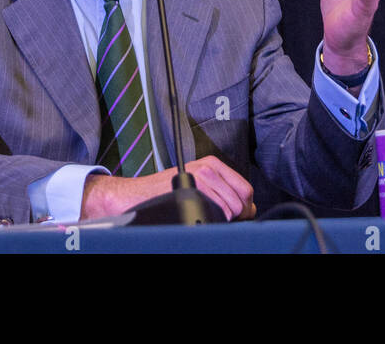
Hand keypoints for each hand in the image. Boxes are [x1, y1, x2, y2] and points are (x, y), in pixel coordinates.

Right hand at [80, 156, 256, 220]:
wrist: (136, 195)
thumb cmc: (164, 193)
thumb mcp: (196, 184)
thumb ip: (221, 192)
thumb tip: (247, 208)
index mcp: (213, 164)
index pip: (245, 188)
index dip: (246, 206)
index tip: (239, 216)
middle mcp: (210, 168)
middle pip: (243, 199)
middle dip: (238, 215)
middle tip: (223, 220)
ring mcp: (203, 177)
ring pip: (233, 208)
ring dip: (225, 219)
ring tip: (208, 219)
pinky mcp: (196, 189)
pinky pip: (220, 211)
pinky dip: (215, 220)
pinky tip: (202, 218)